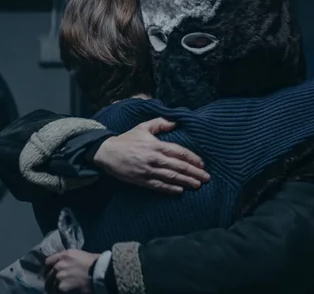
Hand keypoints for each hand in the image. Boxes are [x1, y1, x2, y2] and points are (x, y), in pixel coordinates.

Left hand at [44, 249, 98, 293]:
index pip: (48, 262)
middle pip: (48, 275)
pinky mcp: (62, 287)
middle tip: (55, 285)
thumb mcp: (80, 255)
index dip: (49, 269)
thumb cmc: (95, 263)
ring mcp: (59, 276)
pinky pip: (56, 291)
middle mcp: (59, 265)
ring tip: (60, 290)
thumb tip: (66, 265)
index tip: (51, 273)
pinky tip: (65, 292)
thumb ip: (69, 259)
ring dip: (54, 288)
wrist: (99, 273)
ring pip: (51, 285)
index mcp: (64, 255)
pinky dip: (59, 292)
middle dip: (51, 280)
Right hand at [93, 117, 209, 193]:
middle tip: (206, 178)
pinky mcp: (142, 180)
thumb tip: (175, 122)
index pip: (179, 152)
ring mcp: (148, 171)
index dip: (192, 158)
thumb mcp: (143, 127)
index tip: (202, 164)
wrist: (107, 153)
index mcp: (156, 145)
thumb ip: (160, 123)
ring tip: (197, 185)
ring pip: (171, 177)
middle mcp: (155, 159)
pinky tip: (180, 191)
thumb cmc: (126, 139)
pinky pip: (159, 186)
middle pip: (179, 166)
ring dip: (186, 181)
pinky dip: (170, 189)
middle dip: (194, 172)